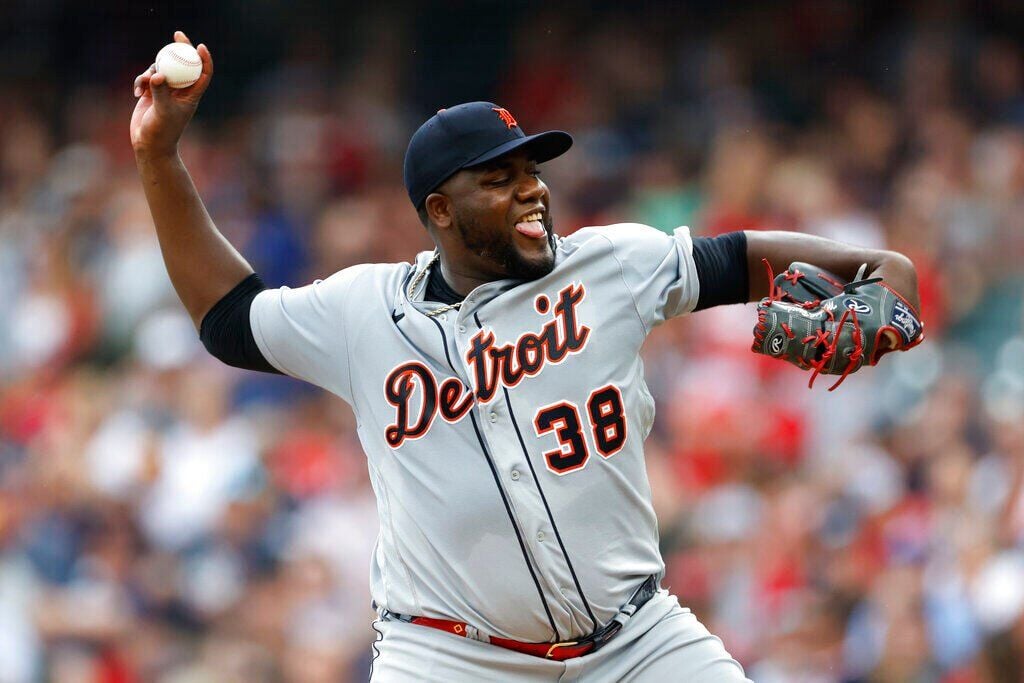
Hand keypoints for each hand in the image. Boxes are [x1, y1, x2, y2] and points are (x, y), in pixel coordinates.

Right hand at [130, 31, 212, 159]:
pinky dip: (140, 81)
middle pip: (183, 64)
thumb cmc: (161, 132)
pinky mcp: (151, 93)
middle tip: (178, 34)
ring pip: (162, 69)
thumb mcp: (162, 111)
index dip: (204, 58)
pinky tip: (136, 93)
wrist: (148, 144)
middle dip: (181, 48)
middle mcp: (180, 91)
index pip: (202, 73)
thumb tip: (158, 74)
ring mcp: (165, 91)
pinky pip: (147, 77)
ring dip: (152, 71)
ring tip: (145, 84)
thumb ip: (160, 92)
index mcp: (191, 95)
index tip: (199, 45)